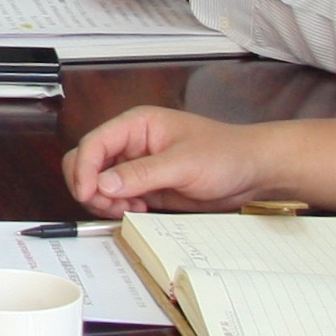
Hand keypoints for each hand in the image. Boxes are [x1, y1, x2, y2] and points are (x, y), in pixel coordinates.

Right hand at [64, 108, 264, 215]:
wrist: (251, 173)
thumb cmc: (225, 154)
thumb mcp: (183, 163)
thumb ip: (140, 174)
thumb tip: (103, 184)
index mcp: (136, 125)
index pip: (94, 143)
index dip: (84, 168)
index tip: (88, 192)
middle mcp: (131, 144)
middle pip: (88, 163)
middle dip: (91, 187)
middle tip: (109, 205)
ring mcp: (137, 166)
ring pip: (99, 184)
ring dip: (106, 200)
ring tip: (129, 208)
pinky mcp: (145, 186)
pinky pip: (118, 198)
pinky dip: (119, 208)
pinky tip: (139, 209)